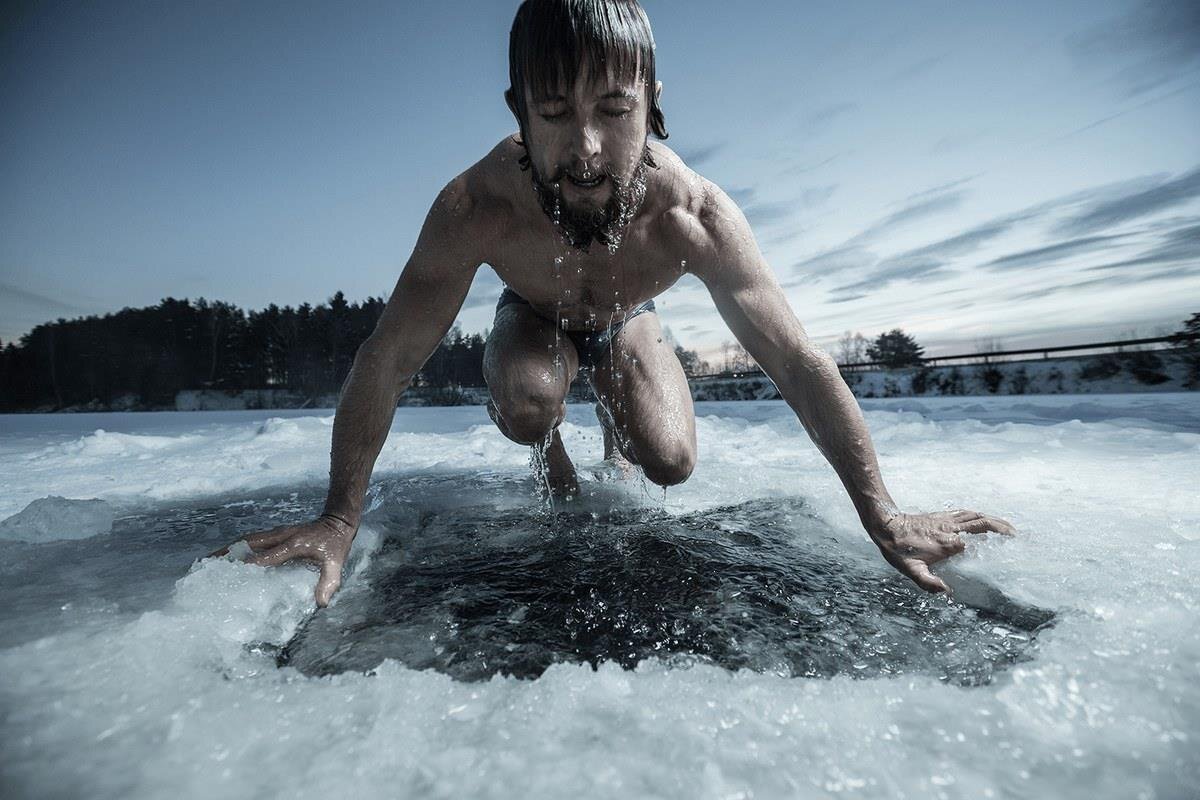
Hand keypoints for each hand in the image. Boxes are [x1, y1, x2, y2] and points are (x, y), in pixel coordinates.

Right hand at [208, 514, 357, 606]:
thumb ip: (329, 582)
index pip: (268, 556)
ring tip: (210, 559)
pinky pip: (253, 539)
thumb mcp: (337, 564)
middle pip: (249, 542)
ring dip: (229, 547)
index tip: (232, 575)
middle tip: (208, 563)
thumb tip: (321, 604)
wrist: (337, 522)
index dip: (250, 565)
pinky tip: (229, 555)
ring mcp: (277, 532)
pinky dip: (238, 546)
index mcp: (294, 544)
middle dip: (228, 552)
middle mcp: (281, 536)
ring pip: (248, 539)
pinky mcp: (276, 533)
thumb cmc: (335, 545)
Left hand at [868, 509, 1014, 593]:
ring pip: (976, 516)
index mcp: (949, 543)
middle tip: (1017, 535)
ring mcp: (947, 520)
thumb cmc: (898, 550)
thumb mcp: (911, 570)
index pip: (978, 543)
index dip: (996, 545)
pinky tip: (983, 518)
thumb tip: (947, 593)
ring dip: (994, 519)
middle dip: (1003, 528)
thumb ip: (929, 583)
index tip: (1010, 551)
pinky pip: (965, 512)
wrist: (886, 526)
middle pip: (984, 523)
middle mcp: (951, 529)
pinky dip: (978, 515)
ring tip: (1008, 527)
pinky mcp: (941, 515)